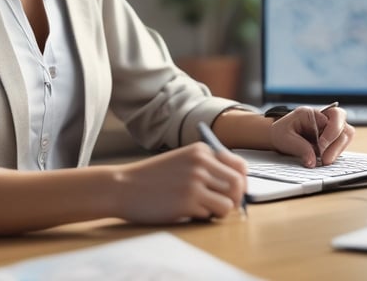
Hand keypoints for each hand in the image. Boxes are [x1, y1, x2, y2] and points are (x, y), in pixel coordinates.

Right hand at [113, 143, 246, 222]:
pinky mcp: (188, 201)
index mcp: (201, 150)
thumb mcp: (182, 160)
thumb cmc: (153, 177)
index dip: (242, 182)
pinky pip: (211, 215)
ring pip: (228, 203)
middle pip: (239, 185)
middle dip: (235, 199)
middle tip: (222, 206)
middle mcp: (201, 163)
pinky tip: (188, 211)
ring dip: (219, 210)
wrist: (124, 186)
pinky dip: (204, 217)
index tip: (234, 192)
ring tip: (203, 209)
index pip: (240, 166)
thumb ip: (208, 167)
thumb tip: (238, 186)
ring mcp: (195, 182)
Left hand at [269, 105, 354, 167]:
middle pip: (344, 127)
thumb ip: (300, 148)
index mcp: (313, 112)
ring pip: (346, 137)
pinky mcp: (332, 139)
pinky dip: (335, 153)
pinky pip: (341, 145)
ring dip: (337, 150)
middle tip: (325, 160)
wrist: (278, 137)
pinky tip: (324, 160)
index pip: (334, 117)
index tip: (320, 148)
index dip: (330, 135)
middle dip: (336, 145)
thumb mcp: (285, 139)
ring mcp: (330, 128)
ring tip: (324, 161)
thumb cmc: (281, 133)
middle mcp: (325, 118)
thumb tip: (312, 161)